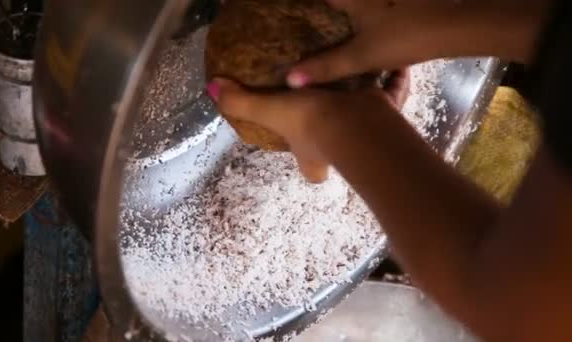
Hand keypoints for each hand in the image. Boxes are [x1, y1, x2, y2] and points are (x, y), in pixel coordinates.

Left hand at [206, 70, 409, 182]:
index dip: (310, 167)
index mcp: (312, 155)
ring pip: (369, 122)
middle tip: (334, 106)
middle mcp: (340, 151)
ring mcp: (367, 133)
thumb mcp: (269, 110)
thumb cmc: (311, 122)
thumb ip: (241, 102)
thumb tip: (211, 89)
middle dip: (341, 134)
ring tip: (361, 77)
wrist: (356, 121)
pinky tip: (394, 62)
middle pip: (341, 150)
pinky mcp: (388, 114)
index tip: (306, 148)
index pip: (311, 172)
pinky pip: (394, 95)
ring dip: (366, 105)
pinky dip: (396, 80)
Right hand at [286, 0, 552, 87]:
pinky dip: (366, 10)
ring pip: (359, 4)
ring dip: (347, 9)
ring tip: (334, 20)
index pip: (319, 0)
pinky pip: (375, 5)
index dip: (302, 8)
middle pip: (338, 2)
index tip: (287, 13)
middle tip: (311, 19)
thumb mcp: (361, 56)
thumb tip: (290, 80)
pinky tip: (370, 21)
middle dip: (325, 9)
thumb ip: (325, 67)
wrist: (456, 25)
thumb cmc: (404, 36)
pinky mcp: (402, 2)